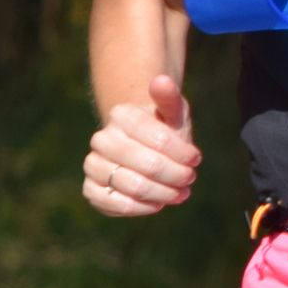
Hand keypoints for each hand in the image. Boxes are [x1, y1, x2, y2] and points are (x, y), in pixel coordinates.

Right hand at [83, 74, 199, 216]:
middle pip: (149, 165)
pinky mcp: (91, 189)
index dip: (182, 153)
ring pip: (132, 185)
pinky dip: (140, 207)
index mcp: (122, 115)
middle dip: (176, 175)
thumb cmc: (163, 129)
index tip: (195, 158)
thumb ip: (170, 99)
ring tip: (179, 193)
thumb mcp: (173, 113)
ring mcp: (93, 164)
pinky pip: (112, 204)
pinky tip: (157, 203)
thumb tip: (161, 80)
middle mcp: (102, 139)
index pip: (159, 138)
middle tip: (189, 178)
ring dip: (163, 193)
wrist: (141, 148)